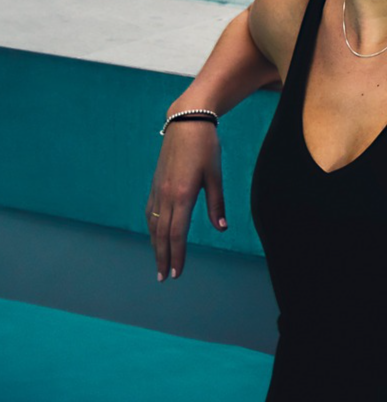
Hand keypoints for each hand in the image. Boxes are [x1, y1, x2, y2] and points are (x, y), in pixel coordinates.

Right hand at [146, 122, 227, 281]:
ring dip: (155, 245)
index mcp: (182, 195)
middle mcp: (166, 195)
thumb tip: (221, 229)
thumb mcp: (216, 176)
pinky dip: (152, 228)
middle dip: (162, 256)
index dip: (176, 254)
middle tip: (163, 277)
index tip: (176, 272)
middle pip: (161, 234)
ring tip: (159, 262)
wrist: (186, 123)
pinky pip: (150, 212)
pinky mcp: (155, 184)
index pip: (177, 233)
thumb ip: (217, 204)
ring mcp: (158, 189)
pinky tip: (155, 236)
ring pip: (153, 224)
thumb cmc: (206, 148)